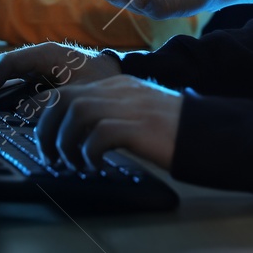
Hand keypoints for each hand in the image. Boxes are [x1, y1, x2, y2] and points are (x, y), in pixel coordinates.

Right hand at [0, 41, 122, 107]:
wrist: (122, 81)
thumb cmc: (104, 82)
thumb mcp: (79, 92)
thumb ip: (51, 100)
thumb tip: (23, 110)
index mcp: (48, 53)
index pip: (8, 61)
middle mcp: (41, 56)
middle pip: (1, 63)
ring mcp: (41, 65)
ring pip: (6, 71)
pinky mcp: (43, 75)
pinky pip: (15, 79)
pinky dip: (1, 88)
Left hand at [34, 74, 180, 170]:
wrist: (210, 131)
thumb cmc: (176, 130)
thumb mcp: (138, 114)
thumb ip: (112, 115)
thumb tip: (80, 137)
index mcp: (118, 85)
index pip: (67, 90)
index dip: (46, 114)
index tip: (42, 138)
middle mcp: (119, 89)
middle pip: (64, 98)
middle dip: (47, 129)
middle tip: (50, 156)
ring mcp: (128, 105)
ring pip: (75, 112)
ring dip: (65, 142)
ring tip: (72, 163)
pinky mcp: (138, 125)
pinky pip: (98, 135)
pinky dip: (88, 154)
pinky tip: (95, 167)